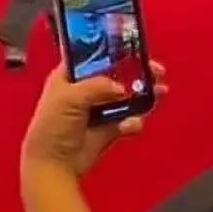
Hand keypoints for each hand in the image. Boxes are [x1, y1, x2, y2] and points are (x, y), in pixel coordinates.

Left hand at [21, 63, 167, 176]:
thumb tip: (121, 88)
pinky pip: (128, 121)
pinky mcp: (109, 129)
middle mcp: (85, 90)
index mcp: (69, 76)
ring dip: (143, 96)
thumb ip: (95, 87)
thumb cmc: (53, 125)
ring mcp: (98, 110)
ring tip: (160, 92)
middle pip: (116, 76)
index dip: (113, 51)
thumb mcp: (69, 98)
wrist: (54, 163)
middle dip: (136, 73)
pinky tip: (132, 125)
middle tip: (156, 71)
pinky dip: (134, 122)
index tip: (134, 48)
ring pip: (126, 98)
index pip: (93, 57)